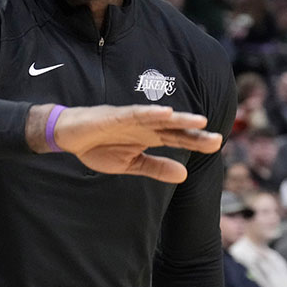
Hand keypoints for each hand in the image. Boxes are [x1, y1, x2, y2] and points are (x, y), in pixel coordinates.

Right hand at [37, 105, 222, 183]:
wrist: (68, 137)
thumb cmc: (98, 147)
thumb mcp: (129, 164)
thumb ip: (155, 167)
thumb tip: (184, 174)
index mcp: (148, 137)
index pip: (177, 139)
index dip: (196, 141)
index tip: (217, 145)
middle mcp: (144, 126)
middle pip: (173, 128)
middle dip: (194, 132)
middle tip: (217, 139)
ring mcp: (131, 119)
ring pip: (159, 118)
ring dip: (178, 119)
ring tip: (198, 122)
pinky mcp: (115, 116)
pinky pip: (134, 113)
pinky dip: (149, 113)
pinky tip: (164, 113)